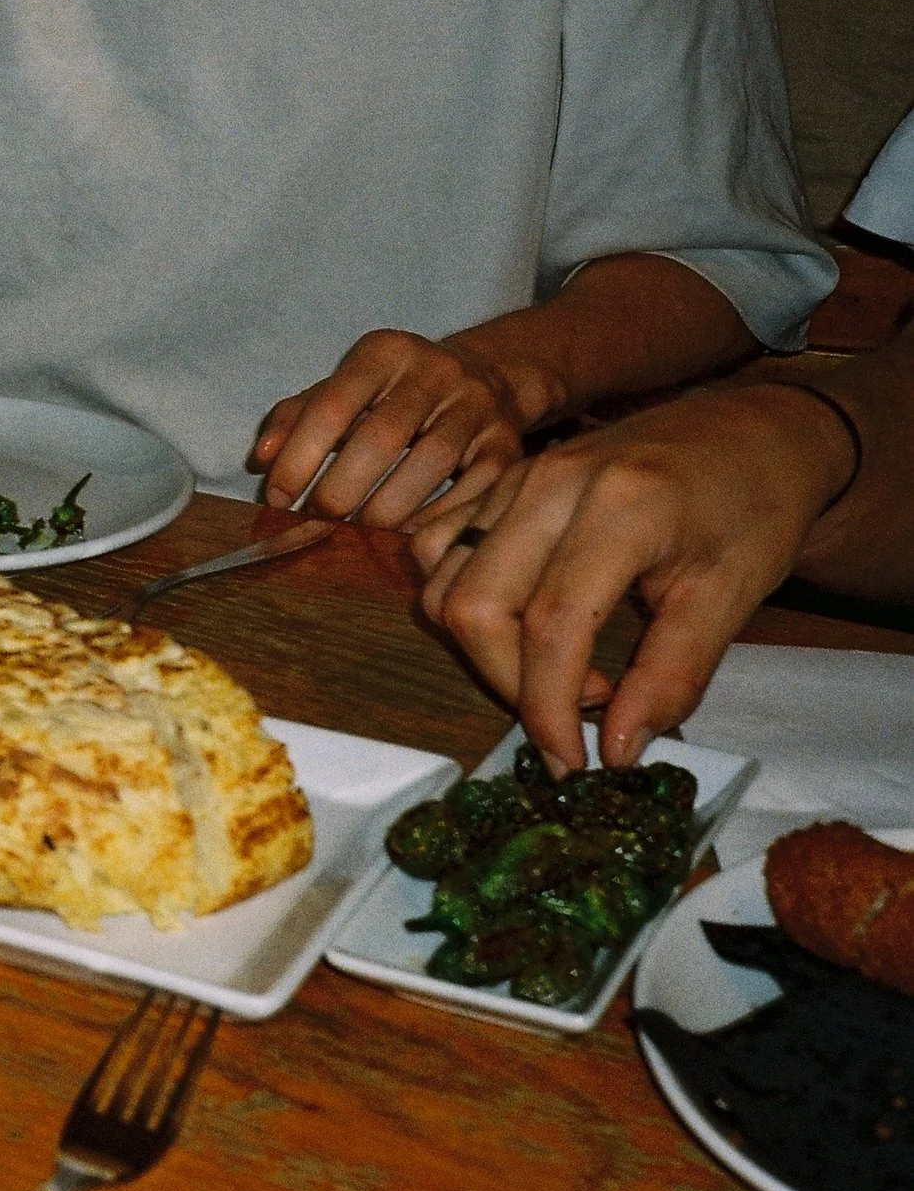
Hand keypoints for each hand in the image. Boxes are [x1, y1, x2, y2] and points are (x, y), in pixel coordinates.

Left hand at [253, 328, 531, 527]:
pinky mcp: (508, 441)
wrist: (487, 378)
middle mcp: (435, 370)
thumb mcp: (343, 389)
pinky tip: (407, 534)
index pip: (332, 405)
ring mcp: (477, 405)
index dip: (299, 457)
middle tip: (319, 522)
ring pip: (431, 463)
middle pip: (382, 438)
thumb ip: (295, 417)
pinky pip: (474, 486)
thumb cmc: (393, 394)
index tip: (277, 498)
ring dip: (386, 509)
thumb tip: (261, 460)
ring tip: (357, 534)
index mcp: (384, 352)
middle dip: (342, 489)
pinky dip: (437, 516)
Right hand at [413, 384, 853, 772]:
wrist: (753, 428)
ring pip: (444, 582)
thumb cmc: (755, 508)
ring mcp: (515, 475)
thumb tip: (617, 748)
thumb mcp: (735, 594)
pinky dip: (457, 597)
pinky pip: (435, 547)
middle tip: (575, 712)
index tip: (573, 762)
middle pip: (477, 608)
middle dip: (510, 685)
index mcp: (623, 506)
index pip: (552, 626)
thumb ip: (673, 673)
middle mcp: (551, 482)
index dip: (549, 708)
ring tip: (554, 665)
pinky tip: (517, 617)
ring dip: (481, 647)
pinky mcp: (498, 479)